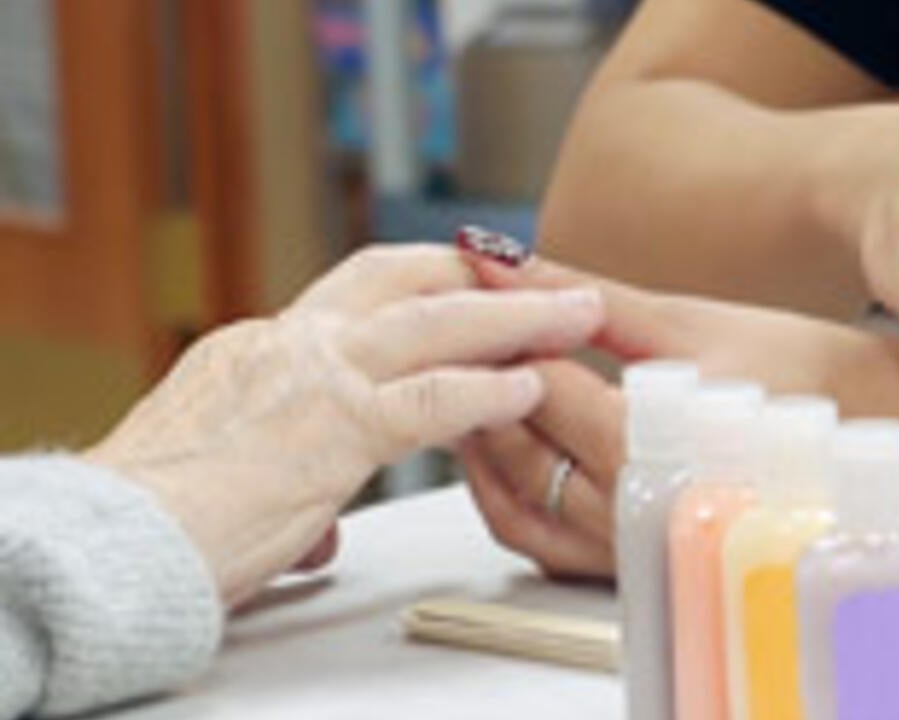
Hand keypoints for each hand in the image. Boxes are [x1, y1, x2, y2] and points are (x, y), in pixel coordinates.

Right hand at [84, 245, 604, 604]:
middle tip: (542, 273)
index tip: (472, 283)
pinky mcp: (331, 426)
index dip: (427, 287)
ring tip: (577, 315)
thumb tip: (322, 524)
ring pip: (433, 325)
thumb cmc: (163, 523)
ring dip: (514, 320)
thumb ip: (294, 484)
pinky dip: (487, 390)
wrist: (112, 541)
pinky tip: (535, 386)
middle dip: (480, 274)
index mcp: (262, 349)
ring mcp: (312, 376)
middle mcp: (289, 344)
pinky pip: (429, 398)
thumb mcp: (235, 477)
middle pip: (402, 279)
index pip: (360, 298)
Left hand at [454, 244, 898, 577]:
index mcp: (658, 450)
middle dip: (480, 386)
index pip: (542, 391)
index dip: (499, 335)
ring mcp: (637, 552)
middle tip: (464, 335)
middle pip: (518, 450)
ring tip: (480, 384)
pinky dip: (510, 493)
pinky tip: (509, 441)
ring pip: (516, 506)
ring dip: (484, 444)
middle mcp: (642, 515)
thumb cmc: (806, 371)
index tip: (475, 295)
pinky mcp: (635, 564)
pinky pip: (541, 541)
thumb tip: (505, 259)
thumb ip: (590, 297)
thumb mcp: (695, 321)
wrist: (887, 440)